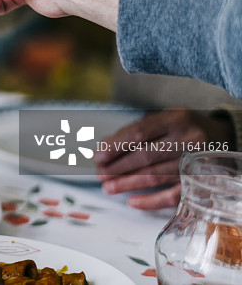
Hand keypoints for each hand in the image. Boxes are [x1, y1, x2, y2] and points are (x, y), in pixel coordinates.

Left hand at [94, 109, 233, 209]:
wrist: (221, 137)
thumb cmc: (183, 128)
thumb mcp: (163, 119)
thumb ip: (137, 131)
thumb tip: (105, 148)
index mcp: (175, 119)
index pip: (139, 133)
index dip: (115, 146)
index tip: (98, 157)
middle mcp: (189, 140)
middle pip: (146, 156)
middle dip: (118, 168)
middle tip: (100, 175)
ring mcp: (197, 162)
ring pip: (156, 176)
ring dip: (128, 184)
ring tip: (109, 188)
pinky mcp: (201, 182)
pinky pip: (174, 196)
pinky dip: (151, 201)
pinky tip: (133, 202)